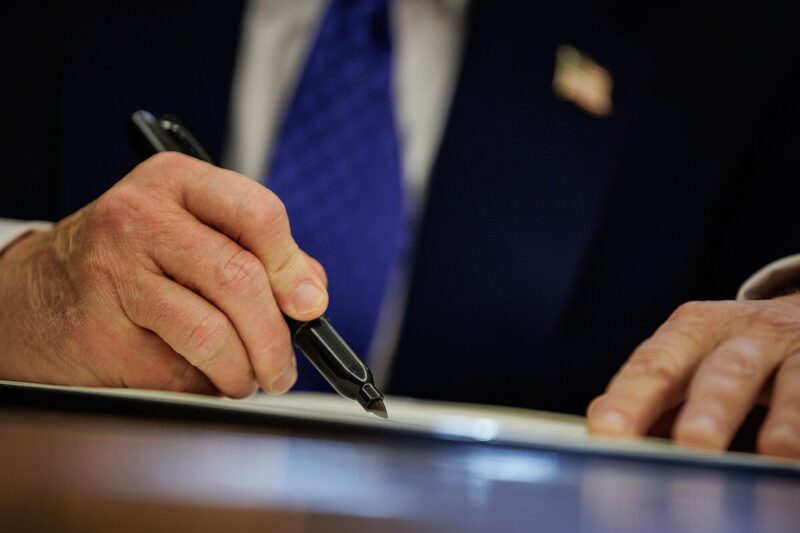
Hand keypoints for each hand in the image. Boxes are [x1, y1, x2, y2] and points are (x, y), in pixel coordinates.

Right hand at [0, 153, 327, 396]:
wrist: (41, 290)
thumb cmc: (135, 256)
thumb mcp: (194, 228)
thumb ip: (259, 253)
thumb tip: (310, 295)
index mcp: (176, 182)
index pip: (257, 213)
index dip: (291, 267)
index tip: (309, 306)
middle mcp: (140, 217)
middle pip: (237, 279)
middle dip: (274, 337)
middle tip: (283, 366)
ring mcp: (114, 272)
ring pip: (210, 334)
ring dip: (243, 371)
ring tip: (247, 378)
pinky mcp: (100, 330)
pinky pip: (177, 372)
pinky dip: (203, 384)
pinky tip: (202, 377)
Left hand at [587, 295, 799, 457]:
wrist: (797, 320)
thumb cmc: (725, 355)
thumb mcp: (686, 363)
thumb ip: (646, 396)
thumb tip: (602, 430)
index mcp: (690, 330)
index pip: (654, 366)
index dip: (630, 400)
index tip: (607, 433)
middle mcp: (743, 334)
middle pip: (723, 371)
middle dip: (709, 408)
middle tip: (693, 444)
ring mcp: (794, 351)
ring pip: (791, 384)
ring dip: (784, 419)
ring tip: (775, 450)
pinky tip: (799, 455)